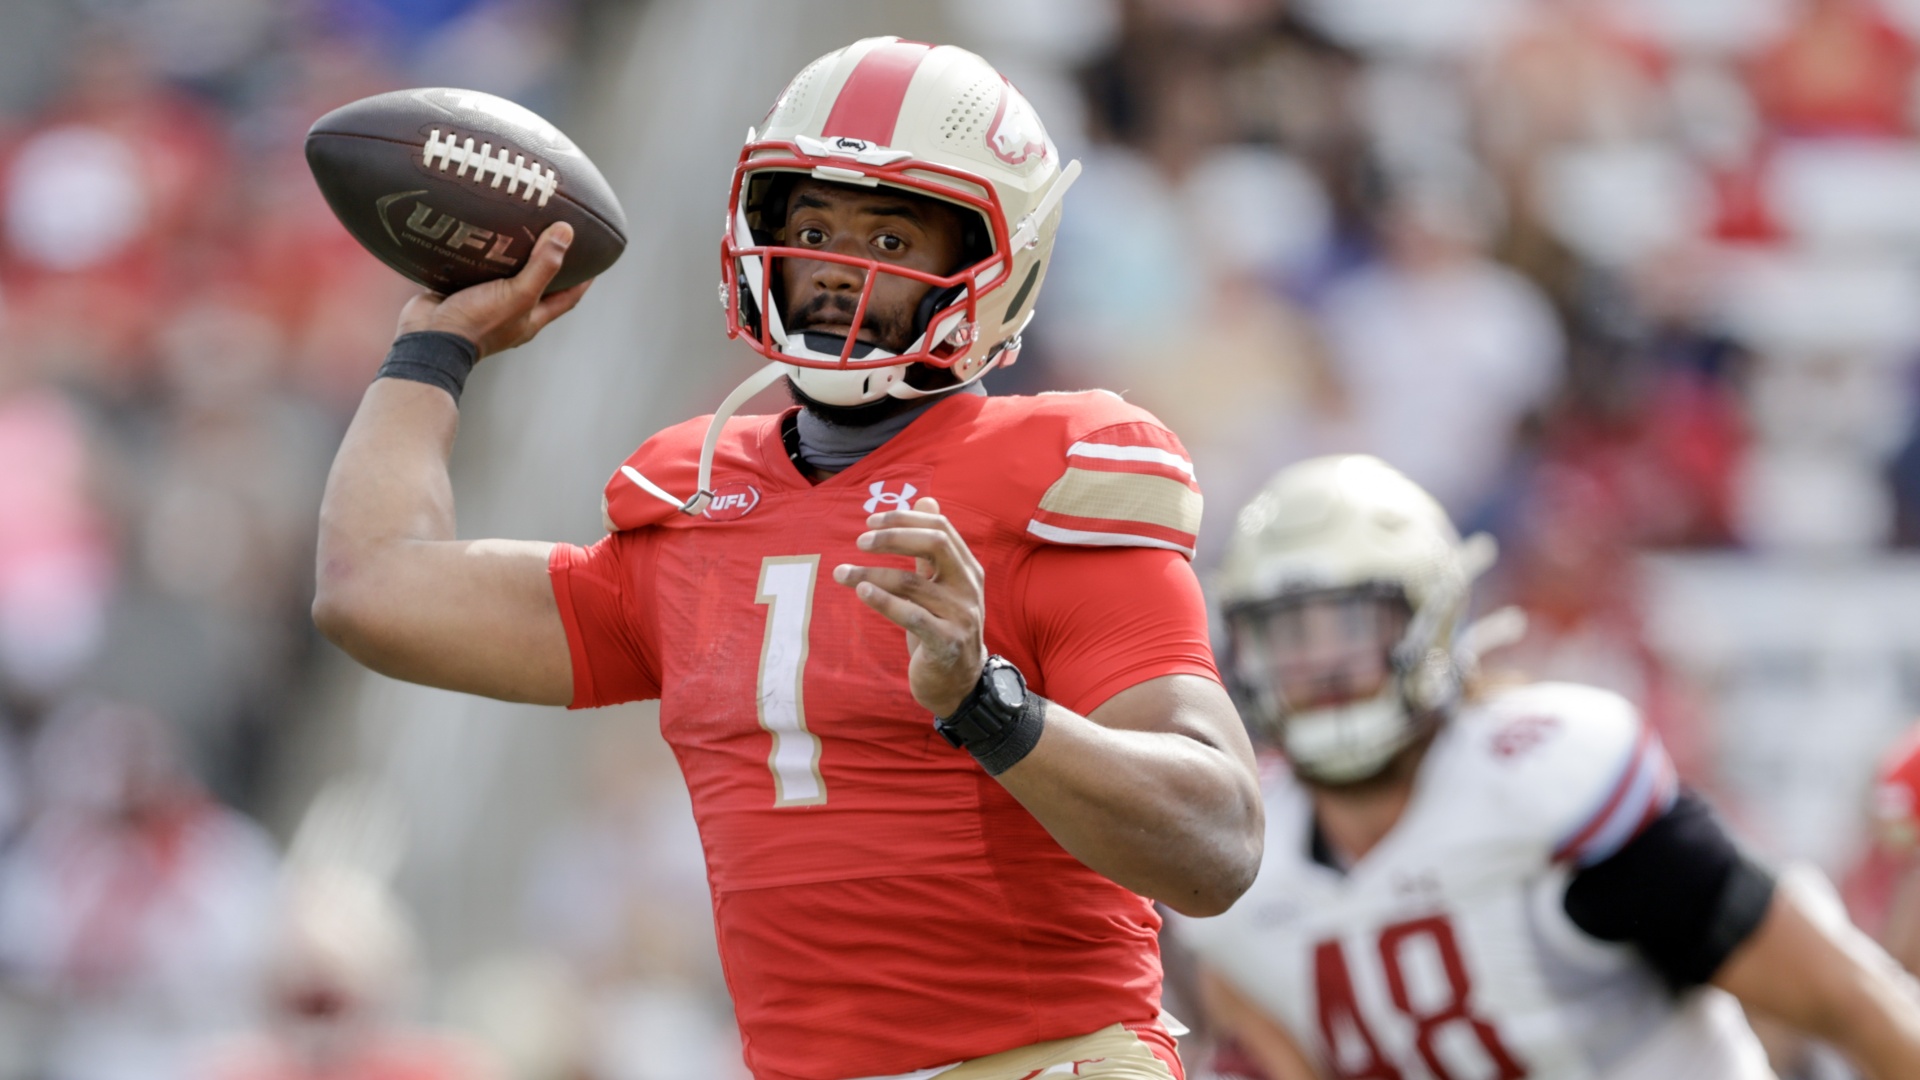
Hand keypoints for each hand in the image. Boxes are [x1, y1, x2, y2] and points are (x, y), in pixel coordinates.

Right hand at [395, 221, 590, 359]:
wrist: (428, 337)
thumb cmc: (479, 323)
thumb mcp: (518, 294)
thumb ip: (543, 266)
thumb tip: (566, 232)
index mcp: (531, 317)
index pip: (567, 297)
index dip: (583, 279)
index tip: (594, 257)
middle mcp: (511, 311)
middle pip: (537, 283)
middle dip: (547, 261)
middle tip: (554, 232)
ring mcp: (484, 302)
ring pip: (504, 274)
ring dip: (511, 253)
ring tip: (518, 223)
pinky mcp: (459, 291)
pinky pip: (474, 268)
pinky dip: (479, 252)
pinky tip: (479, 230)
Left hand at [833, 497, 986, 715]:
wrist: (959, 683)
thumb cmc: (943, 627)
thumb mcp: (940, 585)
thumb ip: (931, 547)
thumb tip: (926, 499)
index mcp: (967, 568)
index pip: (940, 527)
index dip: (904, 519)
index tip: (870, 521)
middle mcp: (968, 587)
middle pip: (935, 543)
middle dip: (893, 537)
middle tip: (859, 541)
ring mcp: (961, 615)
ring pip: (912, 582)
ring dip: (871, 573)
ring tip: (841, 573)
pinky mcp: (946, 642)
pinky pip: (911, 616)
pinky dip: (883, 601)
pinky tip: (861, 590)